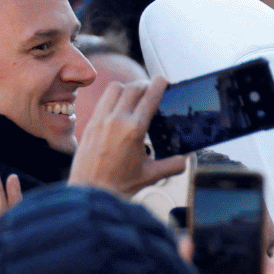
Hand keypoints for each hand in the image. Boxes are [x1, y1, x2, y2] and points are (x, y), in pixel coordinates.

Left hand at [67, 77, 187, 193]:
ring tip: (133, 96)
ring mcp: (100, 121)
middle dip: (145, 85)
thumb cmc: (117, 185)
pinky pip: (101, 101)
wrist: (90, 193)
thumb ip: (172, 165)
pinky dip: (112, 98)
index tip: (163, 80)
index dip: (159, 84)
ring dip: (127, 88)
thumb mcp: (151, 175)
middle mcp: (116, 121)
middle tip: (151, 90)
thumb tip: (185, 160)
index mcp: (134, 130)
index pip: (150, 97)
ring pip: (114, 89)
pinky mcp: (88, 125)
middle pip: (133, 87)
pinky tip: (117, 108)